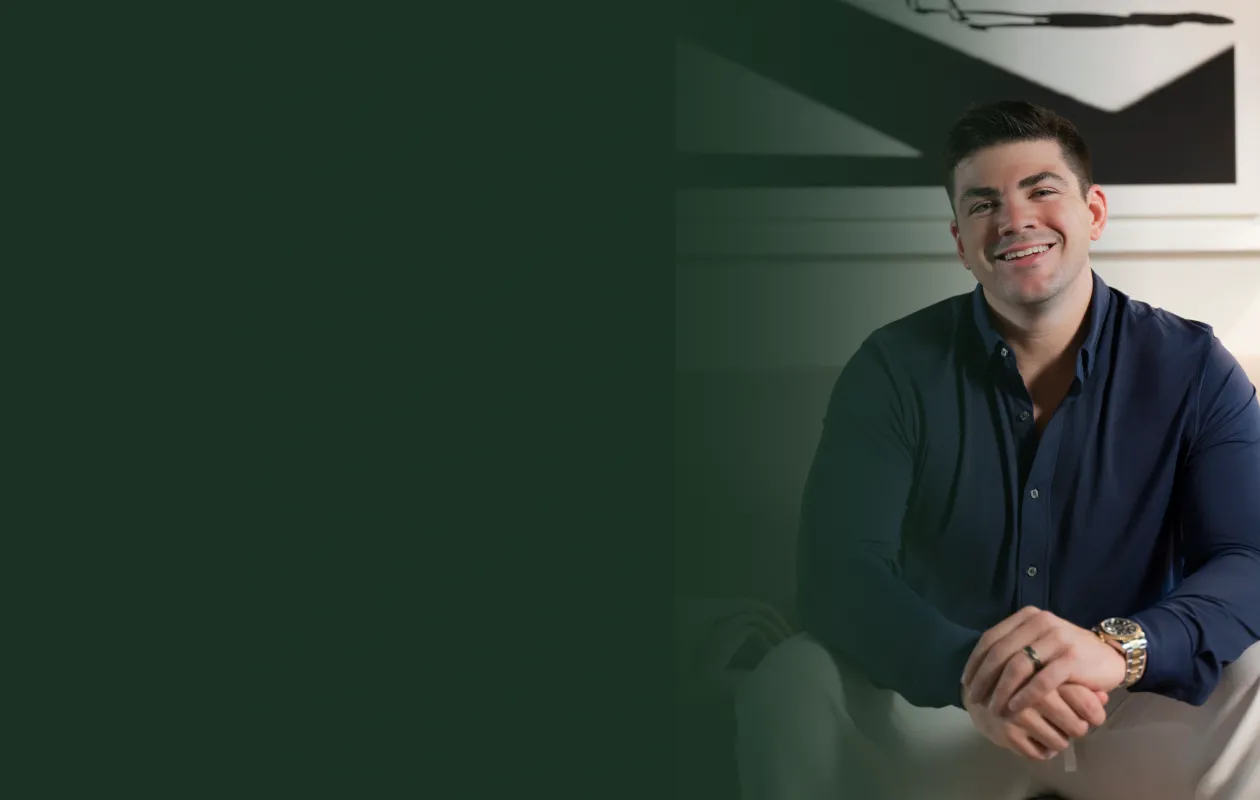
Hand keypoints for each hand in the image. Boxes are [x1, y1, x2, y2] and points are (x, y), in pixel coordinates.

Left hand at [962, 607, 1126, 714]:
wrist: (1110, 656)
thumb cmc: (1067, 654)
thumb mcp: (1038, 642)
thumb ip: (1013, 647)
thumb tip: (977, 669)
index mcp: (1027, 616)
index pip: (991, 638)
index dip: (975, 662)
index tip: (965, 682)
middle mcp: (1040, 622)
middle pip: (1001, 652)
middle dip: (984, 679)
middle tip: (974, 699)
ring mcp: (1057, 639)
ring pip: (1018, 667)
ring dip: (1001, 690)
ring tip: (993, 708)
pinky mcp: (1072, 659)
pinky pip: (1041, 681)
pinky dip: (1025, 696)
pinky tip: (1015, 708)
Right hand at [964, 682, 1108, 760]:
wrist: (978, 685)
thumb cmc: (1023, 678)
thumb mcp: (1050, 673)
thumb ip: (1079, 683)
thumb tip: (1104, 697)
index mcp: (1046, 673)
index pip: (1085, 701)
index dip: (1094, 713)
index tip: (1091, 717)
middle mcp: (1033, 694)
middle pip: (1076, 727)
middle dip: (1077, 729)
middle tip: (1072, 725)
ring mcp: (1018, 715)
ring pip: (1059, 743)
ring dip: (1059, 740)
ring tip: (1051, 730)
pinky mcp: (1006, 733)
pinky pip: (1040, 754)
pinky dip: (1042, 750)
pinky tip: (1036, 738)